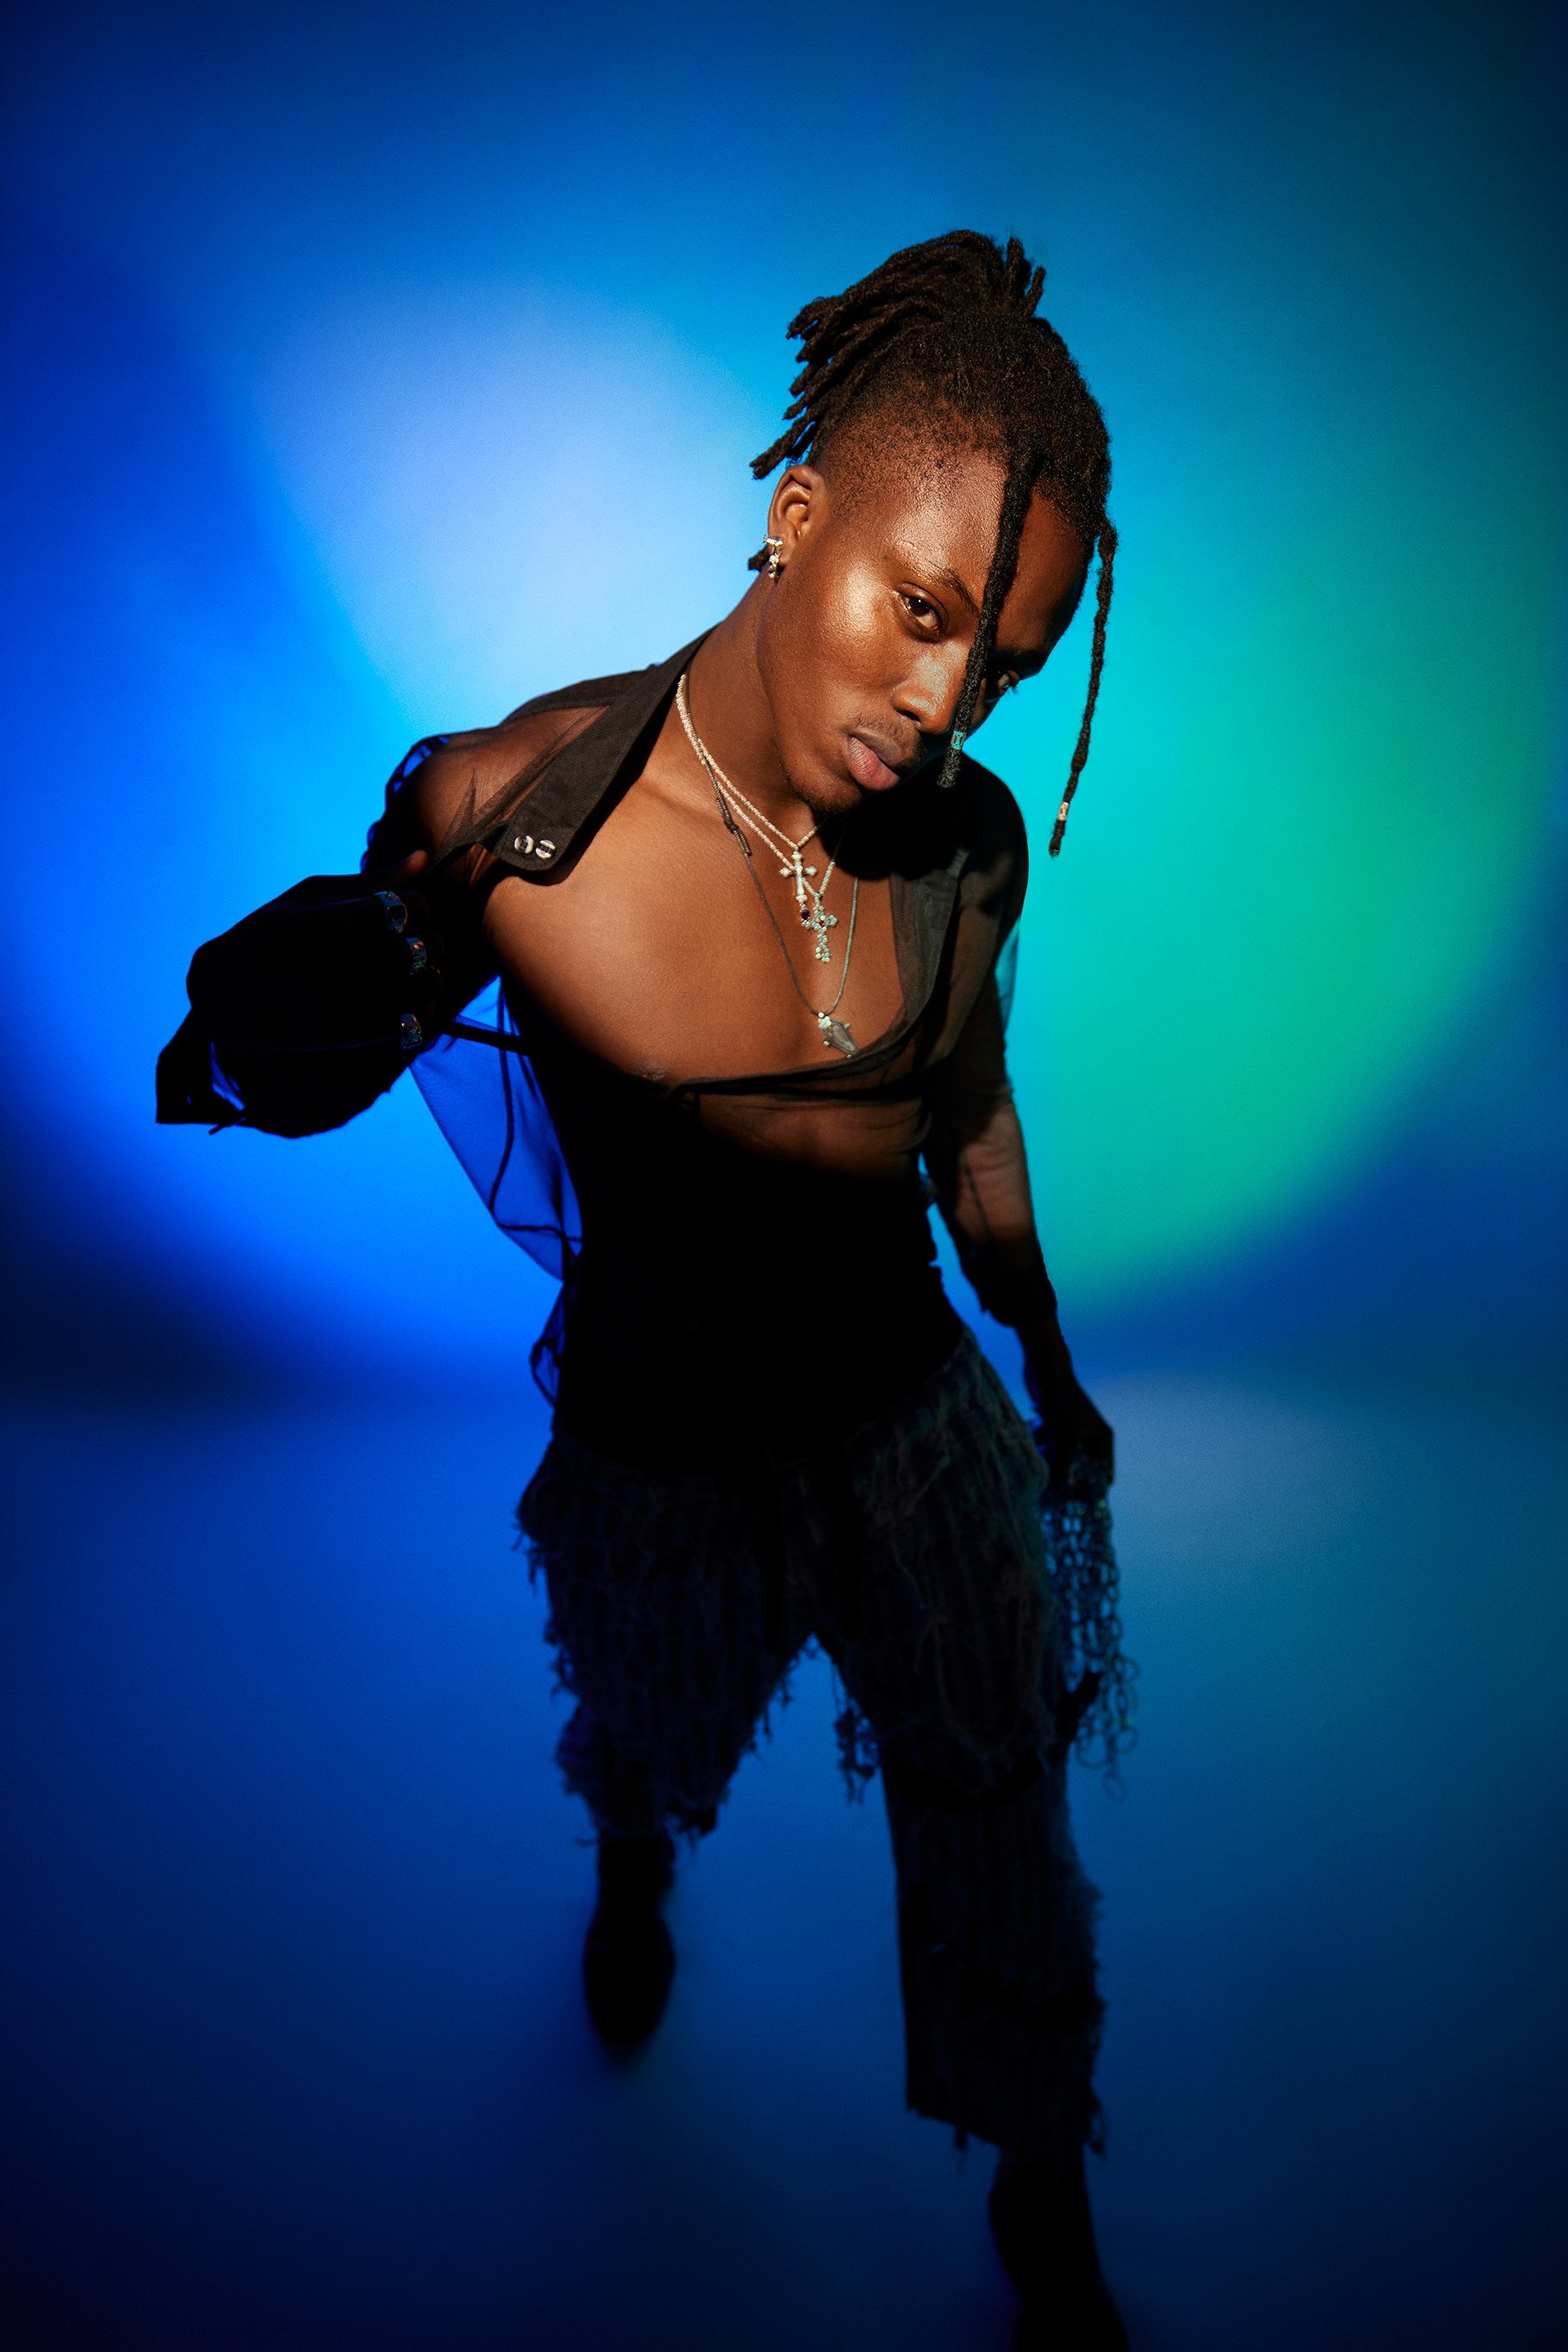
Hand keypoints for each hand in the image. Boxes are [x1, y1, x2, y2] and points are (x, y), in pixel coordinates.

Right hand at [186, 852, 447, 1053]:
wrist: (227, 996)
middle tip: (418, 941)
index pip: (404, 909)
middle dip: (430, 940)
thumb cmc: (269, 934)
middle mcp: (342, 963)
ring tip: (418, 972)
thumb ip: (371, 881)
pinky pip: (412, 1027)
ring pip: (424, 987)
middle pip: (420, 947)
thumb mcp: (309, 897)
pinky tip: (411, 1002)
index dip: (417, 906)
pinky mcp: (351, 1036)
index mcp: (330, 922)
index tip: (406, 910)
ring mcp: (348, 1003)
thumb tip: (423, 858)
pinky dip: (423, 1013)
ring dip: (432, 977)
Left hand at [1021, 1321, 1114, 1487]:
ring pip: (1059, 1457)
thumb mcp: (1065, 1439)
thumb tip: (1060, 1492)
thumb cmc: (1061, 1402)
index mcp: (1101, 1440)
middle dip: (1065, 1477)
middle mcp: (1089, 1437)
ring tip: (1039, 1453)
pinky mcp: (1053, 1424)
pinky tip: (1033, 1435)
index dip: (1091, 1491)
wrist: (1045, 1369)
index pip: (1103, 1475)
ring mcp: (1071, 1431)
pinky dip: (1039, 1445)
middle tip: (1050, 1490)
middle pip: (1079, 1469)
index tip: (1075, 1504)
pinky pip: (1047, 1445)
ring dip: (1048, 1459)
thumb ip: (1064, 1467)